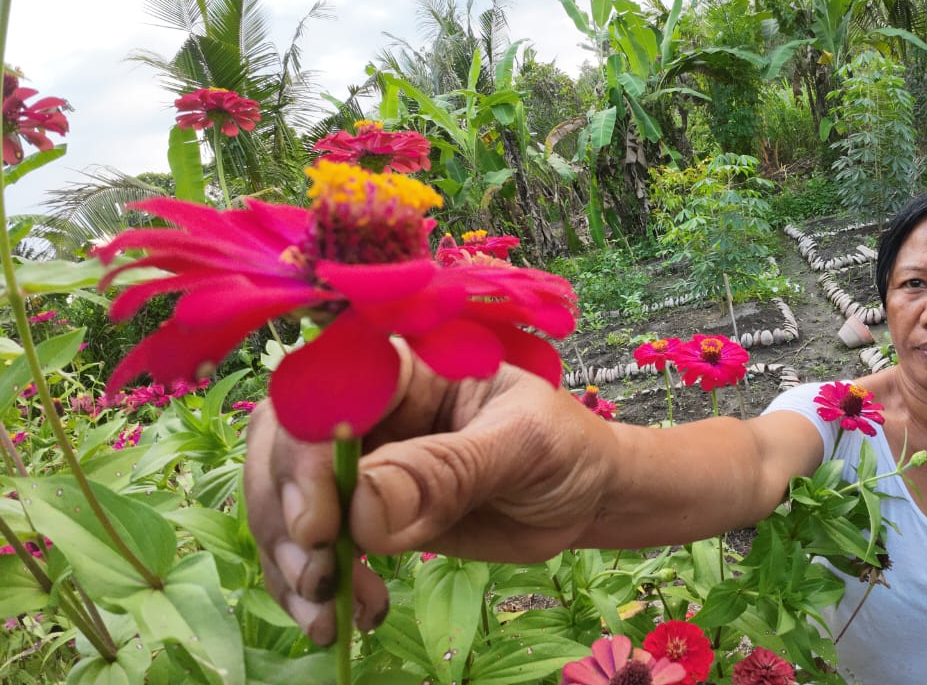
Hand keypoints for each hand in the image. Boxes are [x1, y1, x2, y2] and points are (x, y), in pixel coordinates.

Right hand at [244, 355, 615, 644]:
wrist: (585, 495)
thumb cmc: (564, 448)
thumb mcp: (522, 448)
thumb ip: (448, 471)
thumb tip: (362, 507)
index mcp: (406, 367)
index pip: (327, 391)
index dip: (304, 454)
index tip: (318, 525)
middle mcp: (369, 408)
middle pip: (283, 444)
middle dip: (284, 515)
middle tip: (319, 577)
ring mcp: (359, 462)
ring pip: (284, 499)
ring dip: (291, 561)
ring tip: (329, 612)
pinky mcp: (361, 513)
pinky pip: (313, 544)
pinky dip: (312, 585)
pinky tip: (345, 616)